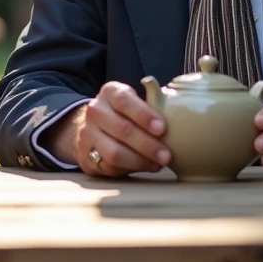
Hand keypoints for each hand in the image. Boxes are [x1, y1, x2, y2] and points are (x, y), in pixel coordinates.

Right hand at [52, 82, 170, 177]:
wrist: (94, 128)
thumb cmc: (124, 114)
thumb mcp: (133, 100)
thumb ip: (151, 103)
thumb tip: (176, 114)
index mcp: (109, 92)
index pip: (124, 100)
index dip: (143, 115)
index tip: (162, 128)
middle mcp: (95, 110)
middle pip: (122, 129)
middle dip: (147, 144)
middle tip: (166, 155)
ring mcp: (87, 133)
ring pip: (114, 152)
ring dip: (140, 160)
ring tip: (158, 164)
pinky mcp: (85, 154)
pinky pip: (109, 166)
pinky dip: (130, 169)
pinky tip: (144, 167)